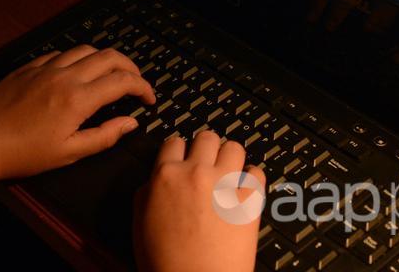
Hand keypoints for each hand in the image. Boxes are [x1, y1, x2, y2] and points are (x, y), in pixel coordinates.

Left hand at [0, 45, 155, 178]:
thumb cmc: (24, 154)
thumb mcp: (69, 153)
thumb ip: (104, 136)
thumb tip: (131, 122)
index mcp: (79, 99)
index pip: (122, 81)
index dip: (143, 87)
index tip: (148, 100)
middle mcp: (65, 75)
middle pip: (109, 56)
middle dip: (130, 66)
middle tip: (136, 83)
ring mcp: (45, 67)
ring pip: (85, 49)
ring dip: (104, 59)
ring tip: (110, 75)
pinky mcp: (29, 66)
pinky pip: (61, 53)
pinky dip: (77, 59)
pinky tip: (76, 73)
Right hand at [135, 131, 264, 271]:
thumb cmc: (167, 263)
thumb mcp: (141, 223)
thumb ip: (148, 193)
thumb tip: (156, 181)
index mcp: (165, 177)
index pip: (174, 142)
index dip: (181, 152)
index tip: (186, 158)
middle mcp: (195, 173)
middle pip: (206, 138)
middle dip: (207, 149)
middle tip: (209, 164)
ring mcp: (224, 184)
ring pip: (234, 147)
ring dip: (232, 159)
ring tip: (230, 174)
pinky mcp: (249, 199)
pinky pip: (257, 173)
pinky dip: (253, 179)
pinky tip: (246, 190)